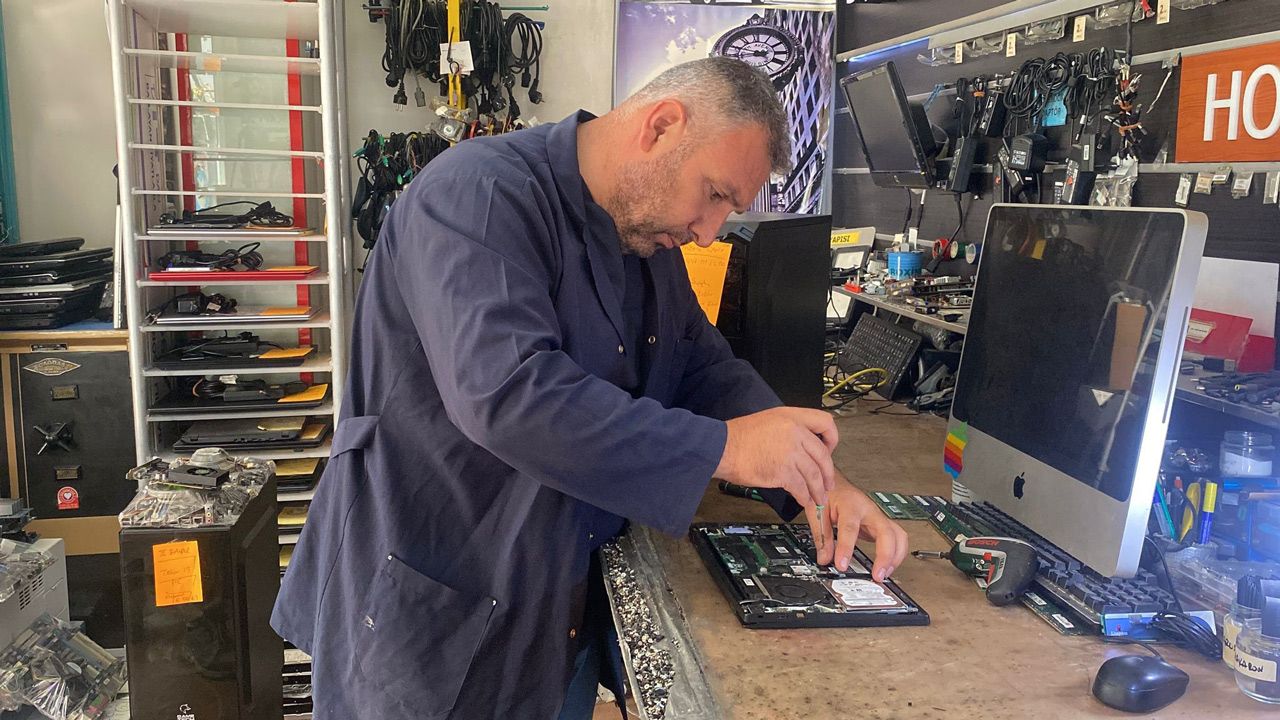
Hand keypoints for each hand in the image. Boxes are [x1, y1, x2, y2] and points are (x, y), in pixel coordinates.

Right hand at [715, 407, 837, 508]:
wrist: (721, 447)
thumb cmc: (738, 436)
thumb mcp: (768, 420)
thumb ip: (789, 429)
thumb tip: (801, 445)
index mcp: (792, 416)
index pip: (825, 423)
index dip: (832, 439)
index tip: (829, 450)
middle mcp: (795, 432)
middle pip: (823, 455)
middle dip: (828, 473)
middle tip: (828, 484)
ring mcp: (790, 452)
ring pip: (814, 474)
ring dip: (818, 489)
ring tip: (818, 498)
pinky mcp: (783, 471)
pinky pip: (801, 487)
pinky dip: (804, 497)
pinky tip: (804, 501)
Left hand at [805, 478, 909, 580]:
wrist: (839, 485)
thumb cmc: (830, 494)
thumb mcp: (818, 511)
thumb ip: (822, 536)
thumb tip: (824, 558)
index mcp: (850, 505)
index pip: (850, 528)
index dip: (846, 548)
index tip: (842, 565)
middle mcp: (869, 511)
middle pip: (886, 532)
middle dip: (885, 556)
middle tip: (876, 576)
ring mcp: (879, 518)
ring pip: (898, 536)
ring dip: (895, 557)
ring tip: (884, 574)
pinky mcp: (883, 525)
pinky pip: (897, 540)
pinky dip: (896, 555)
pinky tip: (887, 566)